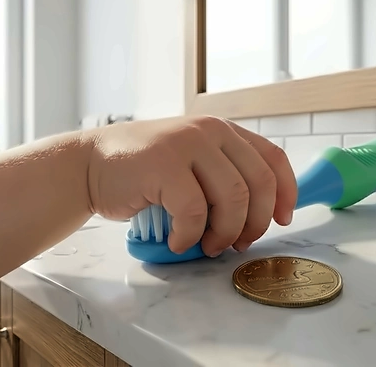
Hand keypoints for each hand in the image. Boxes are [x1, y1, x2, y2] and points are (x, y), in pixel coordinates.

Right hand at [84, 115, 296, 256]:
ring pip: (232, 198)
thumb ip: (222, 177)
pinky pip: (194, 212)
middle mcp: (209, 131)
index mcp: (222, 131)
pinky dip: (189, 236)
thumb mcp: (191, 164)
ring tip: (207, 245)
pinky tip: (178, 241)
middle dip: (254, 223)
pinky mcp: (164, 164)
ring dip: (224, 233)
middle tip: (237, 244)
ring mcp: (186, 143)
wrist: (89, 164)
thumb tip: (257, 217)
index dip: (286, 193)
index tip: (282, 220)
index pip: (272, 158)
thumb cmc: (141, 172)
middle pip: (258, 183)